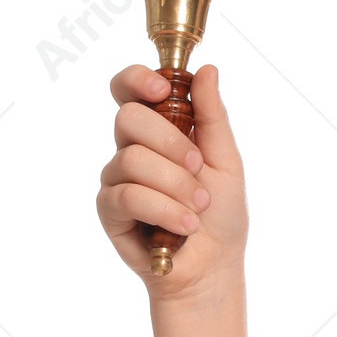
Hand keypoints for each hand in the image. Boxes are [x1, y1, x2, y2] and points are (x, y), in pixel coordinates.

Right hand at [97, 63, 246, 296]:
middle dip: (171, 143)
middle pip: (128, 118)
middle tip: (199, 169)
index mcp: (159, 130)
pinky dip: (163, 209)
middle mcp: (131, 149)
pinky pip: (128, 196)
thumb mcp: (227, 161)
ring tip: (198, 209)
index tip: (162, 87)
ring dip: (176, 186)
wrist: (213, 267)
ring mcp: (117, 178)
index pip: (130, 89)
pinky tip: (184, 225)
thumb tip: (208, 69)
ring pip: (132, 159)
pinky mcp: (109, 210)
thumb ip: (213, 117)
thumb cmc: (221, 216)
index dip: (137, 79)